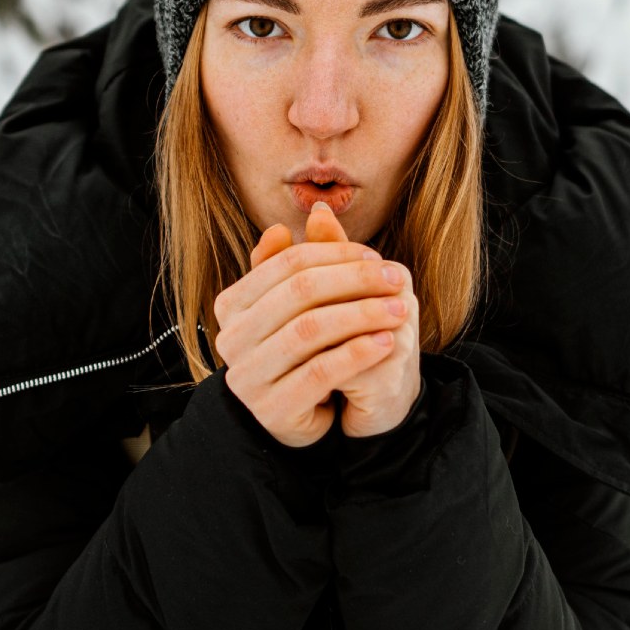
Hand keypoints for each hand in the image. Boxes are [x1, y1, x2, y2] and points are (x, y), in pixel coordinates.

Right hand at [212, 202, 410, 447]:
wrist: (298, 418)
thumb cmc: (302, 353)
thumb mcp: (302, 305)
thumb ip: (308, 263)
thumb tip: (319, 210)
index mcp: (232, 305)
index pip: (287, 264)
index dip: (336, 255)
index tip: (377, 257)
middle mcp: (230, 339)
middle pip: (298, 293)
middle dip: (354, 281)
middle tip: (396, 278)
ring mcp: (247, 377)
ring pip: (309, 331)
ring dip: (361, 315)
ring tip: (399, 309)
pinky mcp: (272, 409)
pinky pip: (319, 372)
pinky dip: (356, 353)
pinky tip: (386, 342)